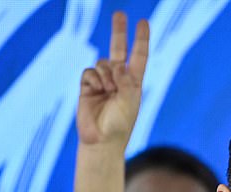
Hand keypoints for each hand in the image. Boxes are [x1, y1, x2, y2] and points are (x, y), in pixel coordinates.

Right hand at [77, 11, 148, 147]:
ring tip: (107, 92)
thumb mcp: (130, 102)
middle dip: (119, 31)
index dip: (141, 39)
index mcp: (134, 83)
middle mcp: (119, 79)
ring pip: (102, 63)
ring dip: (106, 75)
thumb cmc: (120, 125)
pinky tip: (95, 92)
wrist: (101, 141)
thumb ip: (126, 81)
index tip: (143, 22)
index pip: (139, 56)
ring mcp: (103, 82)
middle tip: (119, 13)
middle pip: (118, 49)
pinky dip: (94, 80)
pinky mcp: (88, 87)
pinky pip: (89, 72)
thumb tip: (117, 64)